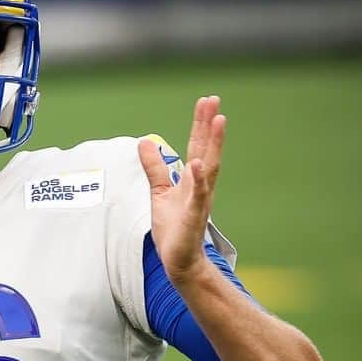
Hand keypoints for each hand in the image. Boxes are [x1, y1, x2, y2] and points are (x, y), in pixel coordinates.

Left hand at [138, 95, 225, 283]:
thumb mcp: (159, 192)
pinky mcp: (193, 218)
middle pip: (206, 151)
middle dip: (209, 126)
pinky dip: (199, 181)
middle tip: (214, 100)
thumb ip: (155, 168)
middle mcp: (200, 187)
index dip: (200, 125)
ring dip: (213, 145)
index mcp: (192, 180)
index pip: (197, 147)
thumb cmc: (173, 227)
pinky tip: (198, 165)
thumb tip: (144, 142)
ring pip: (208, 169)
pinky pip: (197, 197)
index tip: (205, 101)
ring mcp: (199, 201)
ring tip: (217, 121)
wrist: (178, 259)